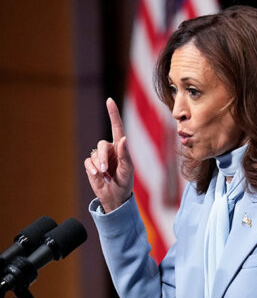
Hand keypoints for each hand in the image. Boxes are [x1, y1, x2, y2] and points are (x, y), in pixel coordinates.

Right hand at [84, 98, 133, 212]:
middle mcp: (110, 150)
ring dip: (99, 167)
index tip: (109, 100)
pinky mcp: (91, 166)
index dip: (113, 114)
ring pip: (94, 155)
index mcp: (120, 148)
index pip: (117, 127)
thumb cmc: (125, 182)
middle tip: (106, 171)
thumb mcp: (128, 169)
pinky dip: (92, 169)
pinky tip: (98, 176)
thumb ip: (125, 154)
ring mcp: (100, 158)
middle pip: (102, 145)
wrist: (115, 197)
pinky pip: (88, 162)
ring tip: (106, 177)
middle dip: (103, 158)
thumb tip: (122, 139)